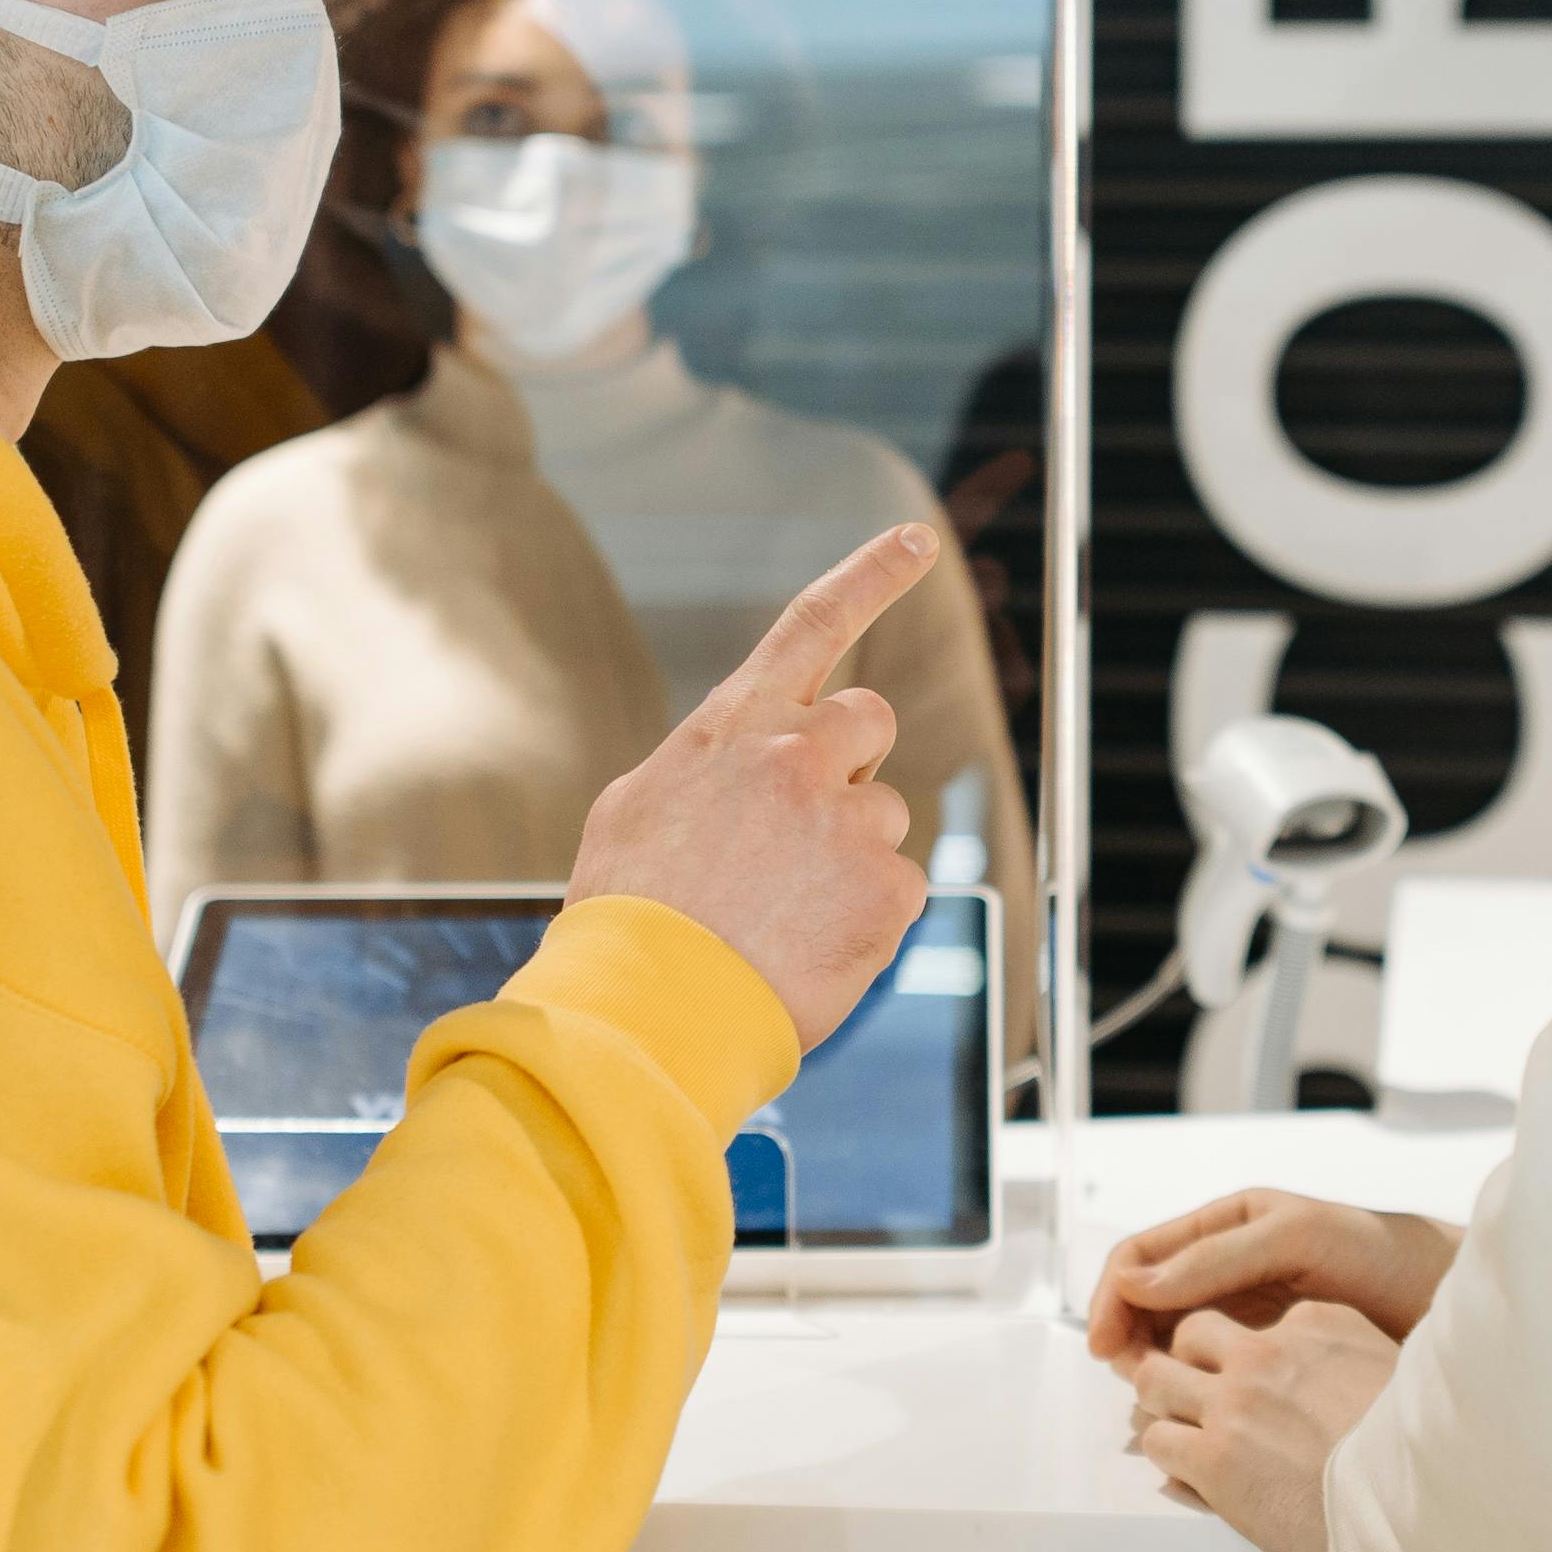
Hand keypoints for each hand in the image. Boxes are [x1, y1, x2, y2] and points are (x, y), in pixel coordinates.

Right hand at [568, 523, 939, 1049]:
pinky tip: (812, 945)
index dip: (873, 574)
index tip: (920, 542)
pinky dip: (868, 918)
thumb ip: (705, 769)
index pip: (812, 624)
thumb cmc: (631, 920)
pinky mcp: (887, 887)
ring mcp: (846, 818)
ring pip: (884, 816)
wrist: (647, 1010)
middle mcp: (796, 754)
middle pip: (870, 719)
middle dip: (854, 760)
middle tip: (805, 829)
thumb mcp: (637, 812)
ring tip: (785, 912)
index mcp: (733, 728)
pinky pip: (902, 888)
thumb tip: (735, 770)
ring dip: (851, 857)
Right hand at [1087, 1187, 1459, 1368]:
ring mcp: (1242, 1315)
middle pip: (1145, 1303)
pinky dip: (1188, 1389)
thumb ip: (1215, 1258)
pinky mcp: (1263, 1357)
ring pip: (1169, 1341)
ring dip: (1151, 1367)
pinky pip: (1207, 1372)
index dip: (1112, 1298)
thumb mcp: (1293, 1238)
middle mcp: (1224, 1269)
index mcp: (1224, 1227)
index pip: (1141, 1258)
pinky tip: (1191, 1410)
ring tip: (1156, 1398)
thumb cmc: (1380, 1253)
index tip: (1105, 1342)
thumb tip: (1135, 1284)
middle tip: (1129, 1378)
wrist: (1443, 1300)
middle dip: (1125, 1336)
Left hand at [1123, 1301, 1397, 1551]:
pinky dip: (1170, 1459)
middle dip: (1188, 1363)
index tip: (1258, 1385)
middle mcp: (1270, 1352)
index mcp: (1322, 1325)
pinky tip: (1197, 1480)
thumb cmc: (1425, 1460)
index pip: (1259, 1321)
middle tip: (1201, 1402)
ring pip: (1155, 1380)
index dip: (1248, 1353)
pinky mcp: (1215, 1458)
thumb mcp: (1403, 1382)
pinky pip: (1159, 1441)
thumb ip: (1360, 1368)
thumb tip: (1345, 1388)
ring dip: (1166, 1408)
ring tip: (1189, 1439)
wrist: (1424, 1515)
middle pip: (1192, 1333)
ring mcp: (1236, 1402)